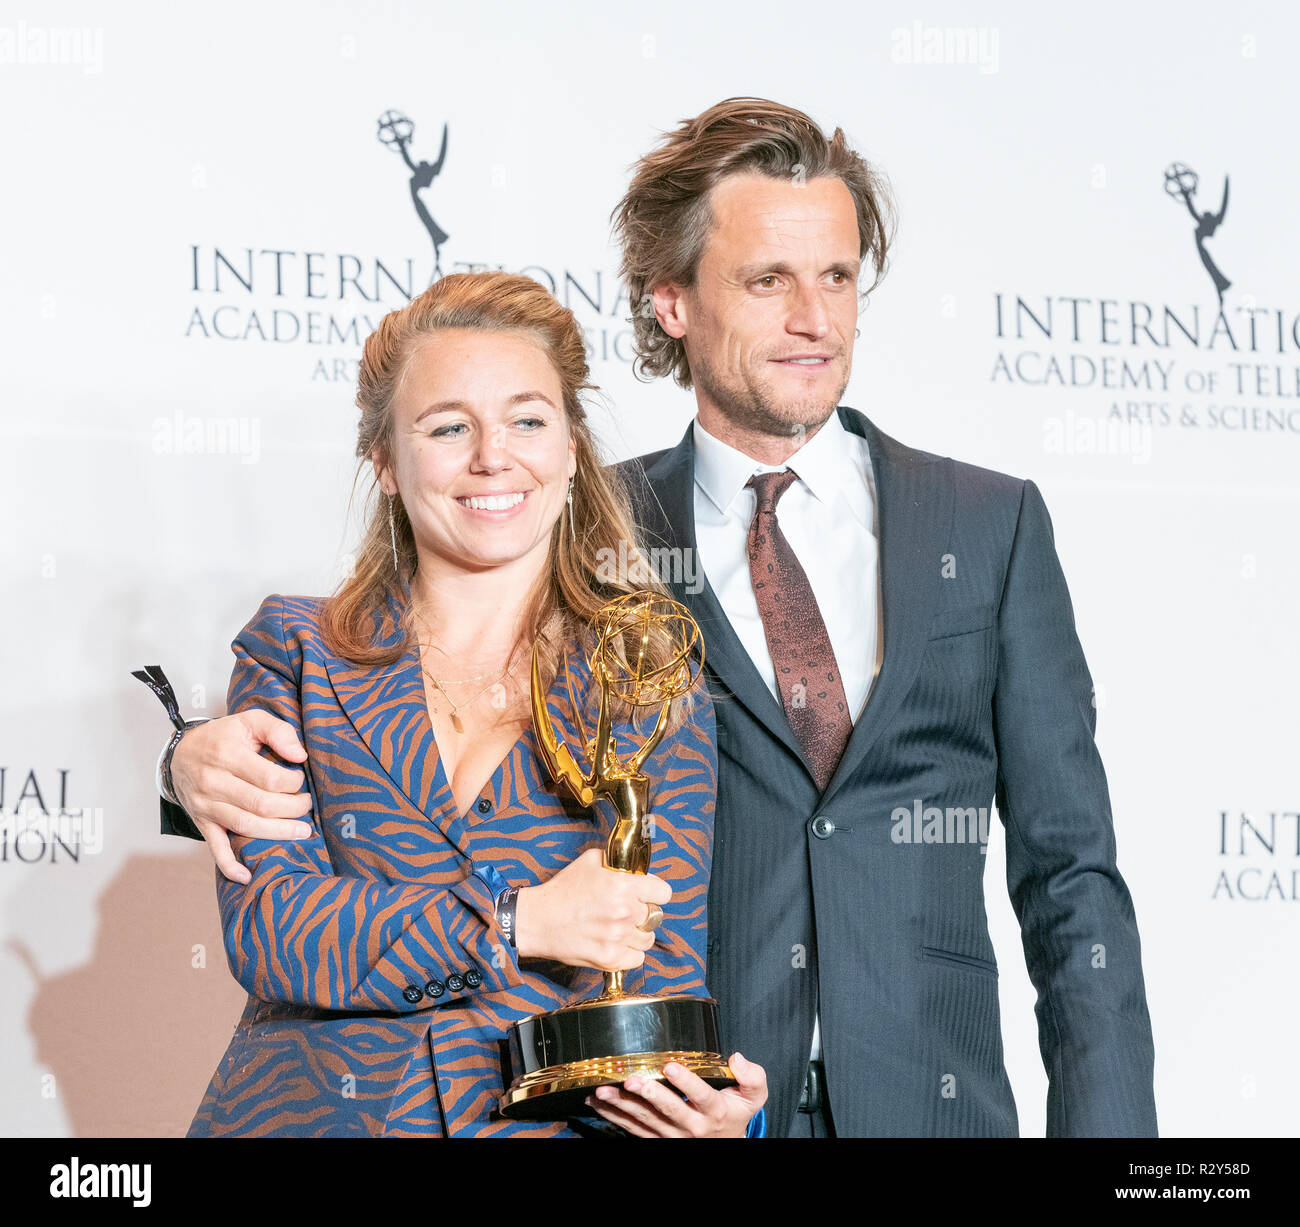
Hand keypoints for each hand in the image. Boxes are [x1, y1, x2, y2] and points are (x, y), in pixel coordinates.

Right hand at [171, 711, 312, 883]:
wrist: (180, 753)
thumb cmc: (222, 737)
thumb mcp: (249, 720)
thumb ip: (278, 730)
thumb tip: (299, 754)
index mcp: (227, 754)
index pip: (270, 778)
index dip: (293, 782)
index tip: (300, 780)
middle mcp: (213, 782)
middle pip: (261, 804)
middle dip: (293, 808)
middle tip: (307, 805)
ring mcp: (206, 805)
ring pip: (246, 826)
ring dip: (278, 832)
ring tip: (301, 831)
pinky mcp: (201, 822)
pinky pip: (215, 848)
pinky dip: (230, 866)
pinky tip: (247, 876)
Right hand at [514, 845, 670, 970]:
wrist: (538, 920)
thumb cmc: (562, 890)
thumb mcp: (590, 861)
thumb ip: (618, 863)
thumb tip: (637, 869)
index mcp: (622, 886)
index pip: (663, 893)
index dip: (656, 892)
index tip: (649, 895)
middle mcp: (624, 912)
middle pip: (655, 916)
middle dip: (643, 912)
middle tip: (626, 910)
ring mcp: (618, 938)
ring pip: (647, 939)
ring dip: (637, 934)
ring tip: (620, 928)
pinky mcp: (610, 959)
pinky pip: (638, 959)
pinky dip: (629, 953)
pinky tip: (616, 943)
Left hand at [587, 1052, 768, 1137]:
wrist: (725, 1143)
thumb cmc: (735, 1112)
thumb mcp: (753, 1096)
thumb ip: (753, 1076)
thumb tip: (737, 1058)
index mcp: (715, 1111)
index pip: (701, 1096)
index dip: (686, 1082)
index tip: (671, 1065)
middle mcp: (692, 1126)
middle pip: (668, 1111)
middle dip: (649, 1095)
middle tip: (631, 1081)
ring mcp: (672, 1136)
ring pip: (645, 1121)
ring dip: (622, 1106)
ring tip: (604, 1091)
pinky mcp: (657, 1139)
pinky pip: (633, 1129)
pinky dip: (614, 1116)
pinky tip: (598, 1102)